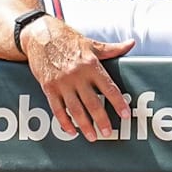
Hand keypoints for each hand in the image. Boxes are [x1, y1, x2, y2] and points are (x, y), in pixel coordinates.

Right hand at [23, 17, 133, 140]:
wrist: (40, 35)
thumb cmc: (68, 39)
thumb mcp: (92, 44)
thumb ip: (113, 49)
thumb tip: (132, 43)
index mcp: (91, 65)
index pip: (109, 88)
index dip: (118, 102)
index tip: (126, 115)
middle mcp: (77, 75)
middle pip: (92, 103)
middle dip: (101, 120)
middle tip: (108, 133)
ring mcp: (62, 83)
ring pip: (75, 109)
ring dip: (84, 125)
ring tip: (92, 137)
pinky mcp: (48, 87)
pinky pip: (57, 109)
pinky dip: (64, 122)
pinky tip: (72, 131)